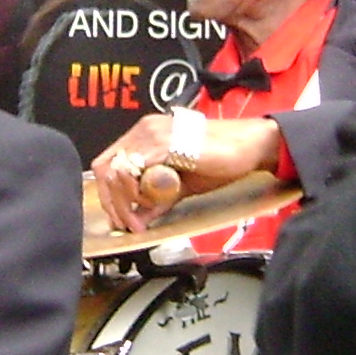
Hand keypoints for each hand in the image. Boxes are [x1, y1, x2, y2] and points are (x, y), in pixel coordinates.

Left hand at [90, 113, 284, 231]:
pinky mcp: (165, 143)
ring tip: (138, 221)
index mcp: (145, 134)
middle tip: (126, 225)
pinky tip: (148, 209)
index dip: (108, 193)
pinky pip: (137, 170)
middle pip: (107, 168)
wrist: (248, 147)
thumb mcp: (180, 185)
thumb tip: (137, 219)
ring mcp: (153, 133)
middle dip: (112, 202)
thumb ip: (157, 198)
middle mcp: (144, 129)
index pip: (107, 162)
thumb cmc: (220, 160)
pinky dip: (137, 194)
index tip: (120, 216)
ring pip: (118, 171)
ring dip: (124, 202)